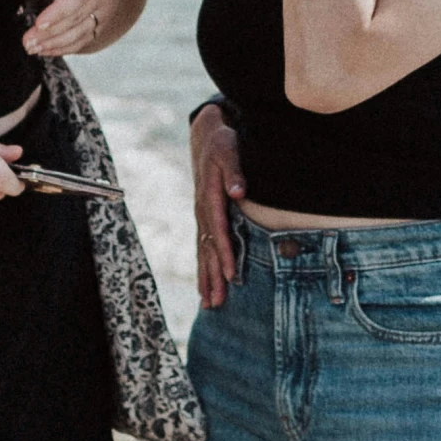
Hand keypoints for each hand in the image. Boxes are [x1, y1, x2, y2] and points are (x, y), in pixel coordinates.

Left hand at [24, 0, 129, 55]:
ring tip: (31, 48)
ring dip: (56, 44)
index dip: (59, 12)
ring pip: (81, 33)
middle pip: (77, 19)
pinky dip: (65, 47)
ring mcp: (106, 10)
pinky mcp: (102, 21)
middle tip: (26, 42)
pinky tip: (45, 50)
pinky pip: (85, 39)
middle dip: (51, 33)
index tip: (39, 23)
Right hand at [192, 105, 245, 308]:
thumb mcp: (229, 150)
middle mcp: (203, 210)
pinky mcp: (204, 217)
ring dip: (206, 277)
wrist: (207, 137)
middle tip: (216, 303)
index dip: (226, 254)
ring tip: (209, 303)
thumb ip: (234, 171)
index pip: (219, 231)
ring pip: (203, 252)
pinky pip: (203, 247)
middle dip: (213, 276)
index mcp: (210, 197)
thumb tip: (238, 192)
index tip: (232, 275)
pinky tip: (205, 285)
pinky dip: (204, 267)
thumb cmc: (222, 144)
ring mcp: (202, 215)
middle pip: (208, 249)